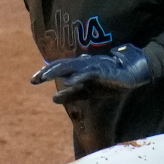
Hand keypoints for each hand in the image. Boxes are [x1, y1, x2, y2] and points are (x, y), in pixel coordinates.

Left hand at [31, 43, 151, 103]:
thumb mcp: (87, 91)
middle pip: (62, 65)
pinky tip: (68, 81)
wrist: (131, 75)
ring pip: (72, 66)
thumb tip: (53, 98)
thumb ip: (71, 94)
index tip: (33, 81)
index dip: (46, 73)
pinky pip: (88, 73)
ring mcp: (93, 66)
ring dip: (58, 71)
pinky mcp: (102, 70)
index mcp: (79, 68)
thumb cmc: (109, 81)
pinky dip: (78, 76)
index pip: (59, 68)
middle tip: (34, 79)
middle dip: (48, 71)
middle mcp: (84, 64)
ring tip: (45, 76)